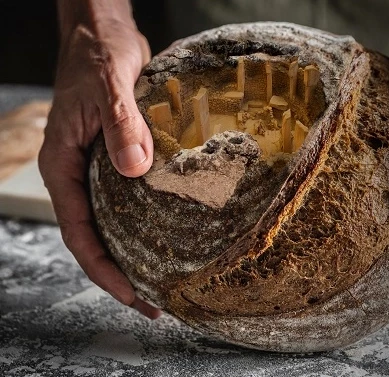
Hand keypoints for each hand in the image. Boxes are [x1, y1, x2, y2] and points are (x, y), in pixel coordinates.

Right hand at [39, 4, 159, 318]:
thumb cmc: (96, 57)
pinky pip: (129, 200)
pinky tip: (172, 235)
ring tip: (166, 280)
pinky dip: (146, 222)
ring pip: (113, 222)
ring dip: (135, 252)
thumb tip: (134, 170)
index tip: (133, 295)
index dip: (104, 269)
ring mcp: (99, 169)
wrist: (103, 36)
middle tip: (156, 302)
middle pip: (96, 237)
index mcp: (63, 167)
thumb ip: (120, 126)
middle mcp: (79, 174)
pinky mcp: (120, 158)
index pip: (79, 232)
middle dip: (122, 273)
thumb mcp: (107, 88)